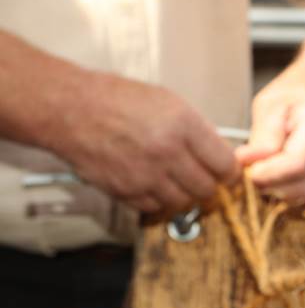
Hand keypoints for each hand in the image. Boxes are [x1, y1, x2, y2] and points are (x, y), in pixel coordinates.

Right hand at [48, 72, 238, 213]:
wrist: (70, 108)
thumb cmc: (117, 99)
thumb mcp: (170, 102)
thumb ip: (198, 131)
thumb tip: (221, 154)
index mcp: (184, 126)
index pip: (226, 165)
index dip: (231, 174)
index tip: (230, 175)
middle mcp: (168, 153)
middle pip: (207, 189)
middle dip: (210, 186)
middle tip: (205, 179)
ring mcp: (146, 175)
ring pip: (184, 203)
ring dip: (185, 196)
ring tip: (178, 181)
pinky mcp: (126, 191)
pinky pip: (156, 208)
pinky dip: (160, 201)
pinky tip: (155, 185)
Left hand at [236, 59, 304, 210]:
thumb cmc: (295, 93)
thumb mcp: (270, 105)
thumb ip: (262, 137)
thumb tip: (246, 165)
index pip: (298, 165)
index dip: (270, 175)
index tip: (249, 172)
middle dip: (275, 188)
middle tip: (254, 174)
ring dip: (286, 196)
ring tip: (270, 176)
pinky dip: (299, 198)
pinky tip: (286, 181)